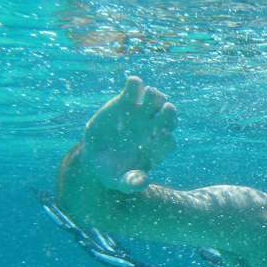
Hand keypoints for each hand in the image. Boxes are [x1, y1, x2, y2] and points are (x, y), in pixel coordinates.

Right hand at [83, 76, 176, 192]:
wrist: (97, 157)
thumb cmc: (112, 172)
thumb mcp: (120, 181)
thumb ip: (132, 183)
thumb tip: (142, 183)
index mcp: (157, 148)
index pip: (168, 141)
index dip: (165, 138)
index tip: (161, 136)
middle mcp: (154, 128)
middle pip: (169, 117)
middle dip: (169, 113)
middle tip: (166, 108)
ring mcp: (142, 113)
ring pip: (157, 99)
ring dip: (155, 95)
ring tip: (146, 95)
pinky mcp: (127, 101)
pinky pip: (136, 88)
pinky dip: (135, 84)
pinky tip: (133, 83)